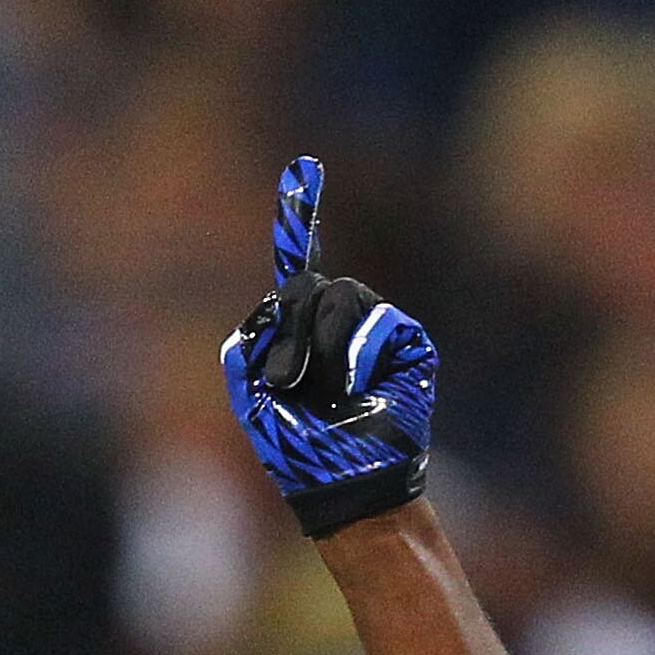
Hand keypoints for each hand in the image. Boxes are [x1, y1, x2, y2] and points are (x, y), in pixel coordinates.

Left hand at [221, 154, 435, 537]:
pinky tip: (357, 392)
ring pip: (340, 297)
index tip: (304, 168)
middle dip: (293, 332)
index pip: (299, 267)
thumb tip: (275, 307)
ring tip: (332, 394)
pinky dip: (356, 356)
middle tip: (292, 383)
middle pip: (309, 286)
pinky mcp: (407, 344)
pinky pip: (374, 323)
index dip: (300, 218)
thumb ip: (247, 347)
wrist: (344, 486)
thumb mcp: (252, 397)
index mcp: (300, 333)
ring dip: (323, 347)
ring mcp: (375, 332)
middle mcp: (338, 325)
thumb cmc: (298, 451)